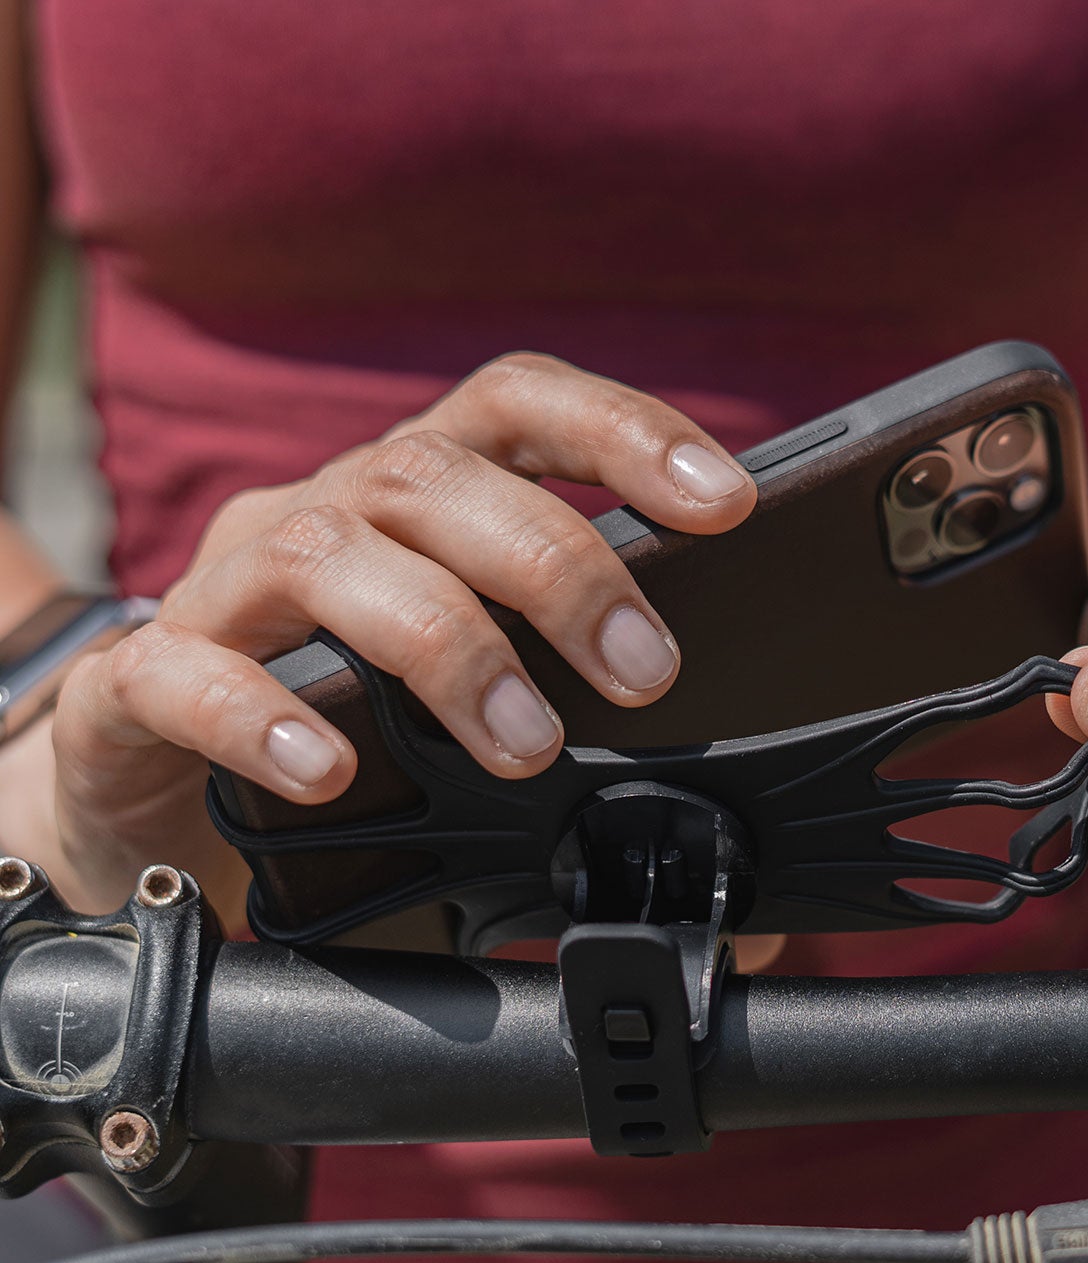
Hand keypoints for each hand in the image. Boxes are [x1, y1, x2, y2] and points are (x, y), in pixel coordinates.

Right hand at [46, 354, 755, 912]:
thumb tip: (716, 812)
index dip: (622, 431)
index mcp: (419, 500)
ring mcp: (229, 590)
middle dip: (556, 567)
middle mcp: (326, 514)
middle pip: (434, 477)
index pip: (518, 407)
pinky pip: (185, 674)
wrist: (163, 787)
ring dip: (445, 644)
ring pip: (327, 554)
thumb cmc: (356, 727)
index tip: (726, 500)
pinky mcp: (144, 682)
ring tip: (524, 742)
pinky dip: (262, 717)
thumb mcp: (473, 690)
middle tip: (643, 673)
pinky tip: (332, 770)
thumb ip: (577, 713)